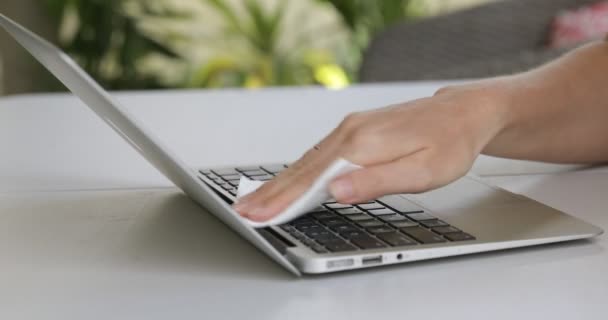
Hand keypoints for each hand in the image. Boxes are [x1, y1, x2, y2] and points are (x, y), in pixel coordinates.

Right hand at [234, 81, 508, 221]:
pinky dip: (296, 170)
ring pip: (306, 160)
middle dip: (271, 193)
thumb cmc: (449, 143)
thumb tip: (335, 191)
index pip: (313, 180)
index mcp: (364, 145)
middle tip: (244, 212)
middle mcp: (350, 132)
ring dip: (279, 182)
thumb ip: (377, 181)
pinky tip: (287, 180)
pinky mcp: (354, 129)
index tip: (258, 215)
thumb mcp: (423, 171)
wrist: (461, 111)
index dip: (283, 200)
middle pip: (302, 169)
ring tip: (256, 200)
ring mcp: (350, 128)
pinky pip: (317, 154)